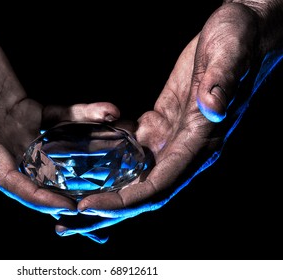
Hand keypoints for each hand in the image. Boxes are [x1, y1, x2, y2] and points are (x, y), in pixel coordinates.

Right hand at [0, 0, 120, 215]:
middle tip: (97, 202)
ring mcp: (14, 125)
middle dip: (62, 192)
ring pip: (51, 152)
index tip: (61, 206)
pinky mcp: (26, 108)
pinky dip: (82, 120)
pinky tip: (107, 114)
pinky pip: (59, 120)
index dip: (31, 193)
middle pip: (32, 175)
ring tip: (116, 161)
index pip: (4, 175)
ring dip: (81, 159)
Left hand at [54, 2, 282, 241]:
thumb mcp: (230, 56)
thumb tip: (213, 109)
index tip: (90, 207)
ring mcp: (171, 136)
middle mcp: (184, 147)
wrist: (240, 32)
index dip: (125, 201)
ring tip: (69, 198)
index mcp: (201, 141)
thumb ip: (221, 83)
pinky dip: (108, 157)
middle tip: (69, 220)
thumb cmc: (240, 42)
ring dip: (104, 189)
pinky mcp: (160, 121)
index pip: (159, 185)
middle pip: (141, 191)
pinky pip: (131, 147)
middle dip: (107, 209)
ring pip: (134, 174)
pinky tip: (84, 160)